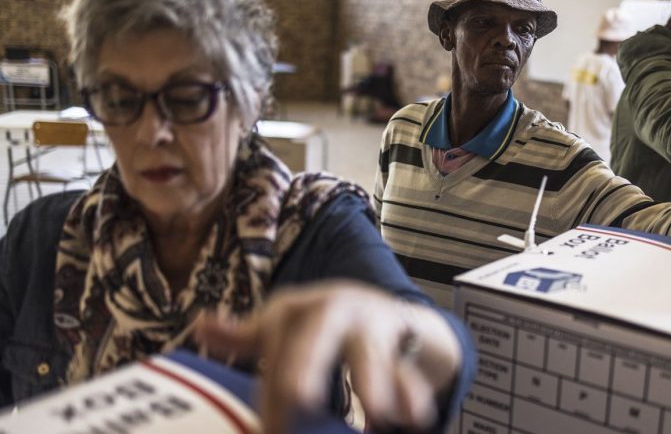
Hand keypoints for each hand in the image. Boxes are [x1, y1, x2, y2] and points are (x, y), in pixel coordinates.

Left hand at [194, 280, 461, 433]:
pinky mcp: (405, 338)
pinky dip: (410, 393)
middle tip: (298, 398)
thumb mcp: (286, 325)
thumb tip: (202, 324)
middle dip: (307, 366)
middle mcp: (335, 307)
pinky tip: (411, 418)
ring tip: (375, 413)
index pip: (274, 342)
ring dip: (372, 382)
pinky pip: (407, 368)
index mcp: (299, 306)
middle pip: (317, 334)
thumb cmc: (327, 326)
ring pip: (369, 351)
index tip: (271, 429)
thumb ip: (247, 333)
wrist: (391, 314)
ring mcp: (373, 320)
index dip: (271, 387)